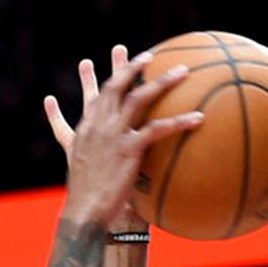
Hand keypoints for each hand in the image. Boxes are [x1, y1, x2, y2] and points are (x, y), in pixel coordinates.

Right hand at [51, 46, 202, 231]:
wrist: (84, 210)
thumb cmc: (82, 192)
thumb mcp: (71, 158)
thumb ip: (69, 138)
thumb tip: (85, 138)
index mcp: (87, 126)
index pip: (99, 91)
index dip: (112, 73)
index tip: (123, 57)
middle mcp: (100, 124)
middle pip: (117, 85)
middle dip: (133, 66)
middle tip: (151, 56)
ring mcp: (114, 134)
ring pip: (140, 98)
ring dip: (162, 81)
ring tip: (183, 71)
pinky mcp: (129, 149)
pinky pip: (158, 129)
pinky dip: (179, 121)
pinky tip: (198, 118)